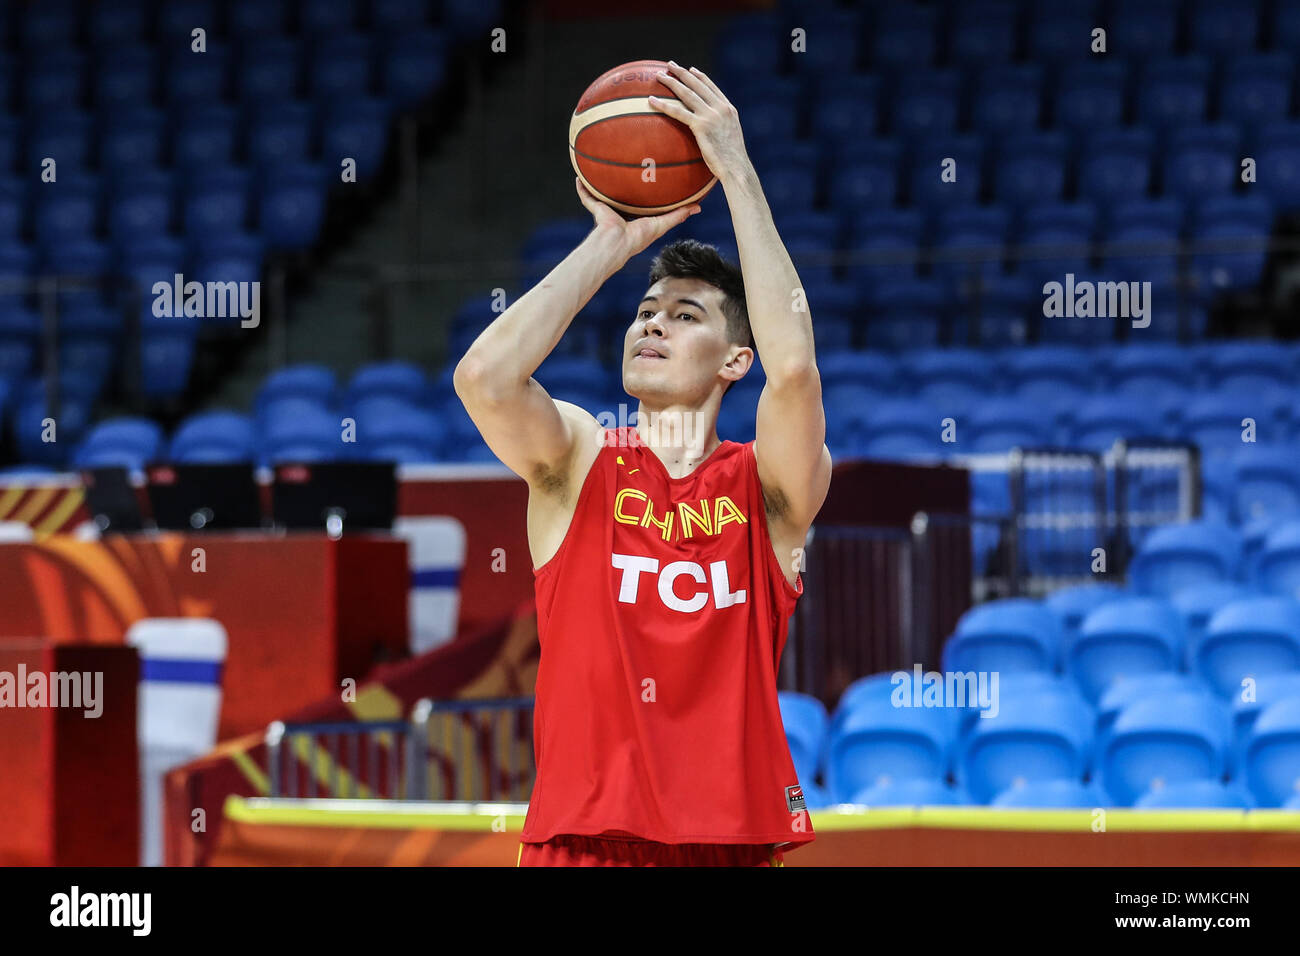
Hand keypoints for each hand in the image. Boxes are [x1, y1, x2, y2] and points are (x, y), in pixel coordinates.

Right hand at [574, 176, 699, 259]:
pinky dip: (582, 189)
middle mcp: (621, 214)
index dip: (645, 193)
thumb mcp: (662, 224)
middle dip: (624, 185)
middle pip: (623, 196)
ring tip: (601, 167)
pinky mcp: (597, 210)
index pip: (642, 203)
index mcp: (636, 218)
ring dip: (602, 184)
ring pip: (604, 195)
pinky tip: (579, 176)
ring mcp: (608, 211)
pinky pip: (587, 197)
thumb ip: (678, 215)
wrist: (617, 243)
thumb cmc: (639, 238)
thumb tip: (698, 207)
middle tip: (629, 166)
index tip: (651, 179)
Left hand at [647, 62, 749, 185]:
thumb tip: (710, 136)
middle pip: (698, 85)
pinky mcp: (701, 126)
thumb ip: (720, 131)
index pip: (712, 87)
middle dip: (682, 73)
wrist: (736, 168)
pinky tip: (651, 100)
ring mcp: (711, 116)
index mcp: (729, 109)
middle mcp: (720, 108)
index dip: (700, 77)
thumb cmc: (732, 162)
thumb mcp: (730, 140)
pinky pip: (678, 112)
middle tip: (670, 64)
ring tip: (659, 75)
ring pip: (687, 94)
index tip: (690, 69)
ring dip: (671, 82)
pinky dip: (664, 105)